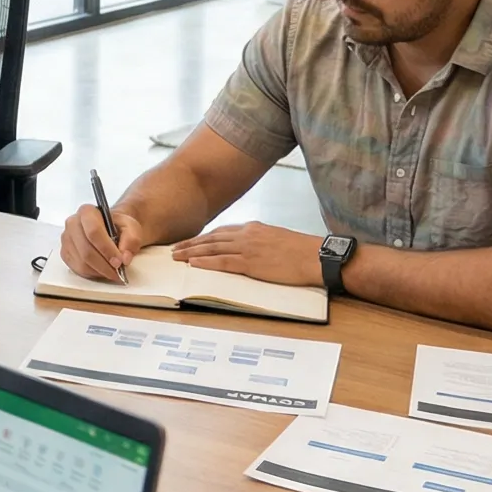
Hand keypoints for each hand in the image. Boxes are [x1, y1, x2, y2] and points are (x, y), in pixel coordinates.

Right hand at [60, 204, 143, 282]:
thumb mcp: (131, 227)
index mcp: (87, 212)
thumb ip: (131, 240)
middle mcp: (72, 223)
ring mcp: (66, 239)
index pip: (93, 232)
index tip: (119, 261)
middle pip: (86, 250)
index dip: (107, 249)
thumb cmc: (118, 227)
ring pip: (82, 262)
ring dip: (100, 271)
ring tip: (113, 272)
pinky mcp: (65, 253)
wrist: (109, 229)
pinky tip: (102, 270)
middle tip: (118, 271)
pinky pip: (77, 269)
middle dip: (104, 264)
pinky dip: (92, 273)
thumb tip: (125, 257)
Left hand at [172, 222, 322, 286]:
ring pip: (212, 249)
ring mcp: (248, 248)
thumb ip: (259, 240)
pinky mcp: (252, 263)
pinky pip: (223, 262)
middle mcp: (247, 235)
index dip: (202, 237)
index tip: (190, 242)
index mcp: (253, 228)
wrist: (317, 256)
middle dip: (191, 244)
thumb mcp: (276, 238)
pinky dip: (205, 263)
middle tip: (174, 248)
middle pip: (211, 239)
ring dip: (191, 253)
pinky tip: (192, 264)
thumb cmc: (302, 251)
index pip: (221, 232)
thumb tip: (248, 247)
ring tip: (176, 256)